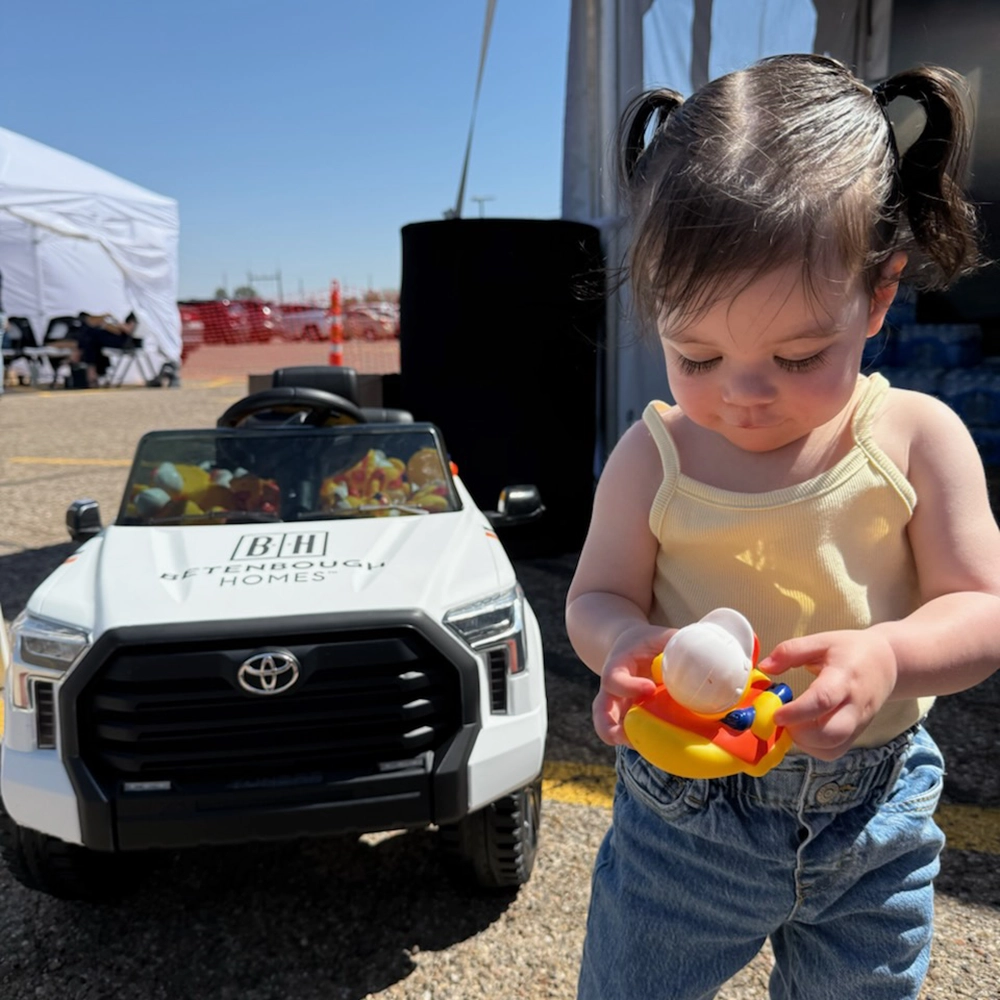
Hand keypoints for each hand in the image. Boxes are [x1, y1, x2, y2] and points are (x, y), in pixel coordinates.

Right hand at [592, 625, 673, 746]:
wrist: (629, 646)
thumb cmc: (647, 642)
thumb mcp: (659, 636)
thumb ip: (677, 643)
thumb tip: (711, 656)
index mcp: (617, 666)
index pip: (614, 679)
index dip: (629, 687)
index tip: (650, 688)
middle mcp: (611, 690)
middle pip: (600, 711)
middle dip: (610, 726)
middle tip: (629, 735)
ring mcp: (617, 706)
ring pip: (607, 727)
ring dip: (622, 739)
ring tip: (644, 749)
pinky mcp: (626, 717)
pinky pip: (627, 733)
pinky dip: (640, 742)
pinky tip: (663, 748)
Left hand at [758, 630, 897, 759]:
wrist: (888, 663)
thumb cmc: (851, 650)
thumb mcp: (821, 641)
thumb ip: (791, 651)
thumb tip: (765, 667)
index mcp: (844, 678)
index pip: (822, 700)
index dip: (797, 711)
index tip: (776, 714)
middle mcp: (854, 706)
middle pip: (830, 734)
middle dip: (799, 733)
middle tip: (781, 718)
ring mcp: (857, 724)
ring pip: (832, 748)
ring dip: (805, 743)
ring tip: (791, 723)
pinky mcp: (856, 734)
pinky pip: (834, 751)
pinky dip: (814, 748)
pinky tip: (803, 730)